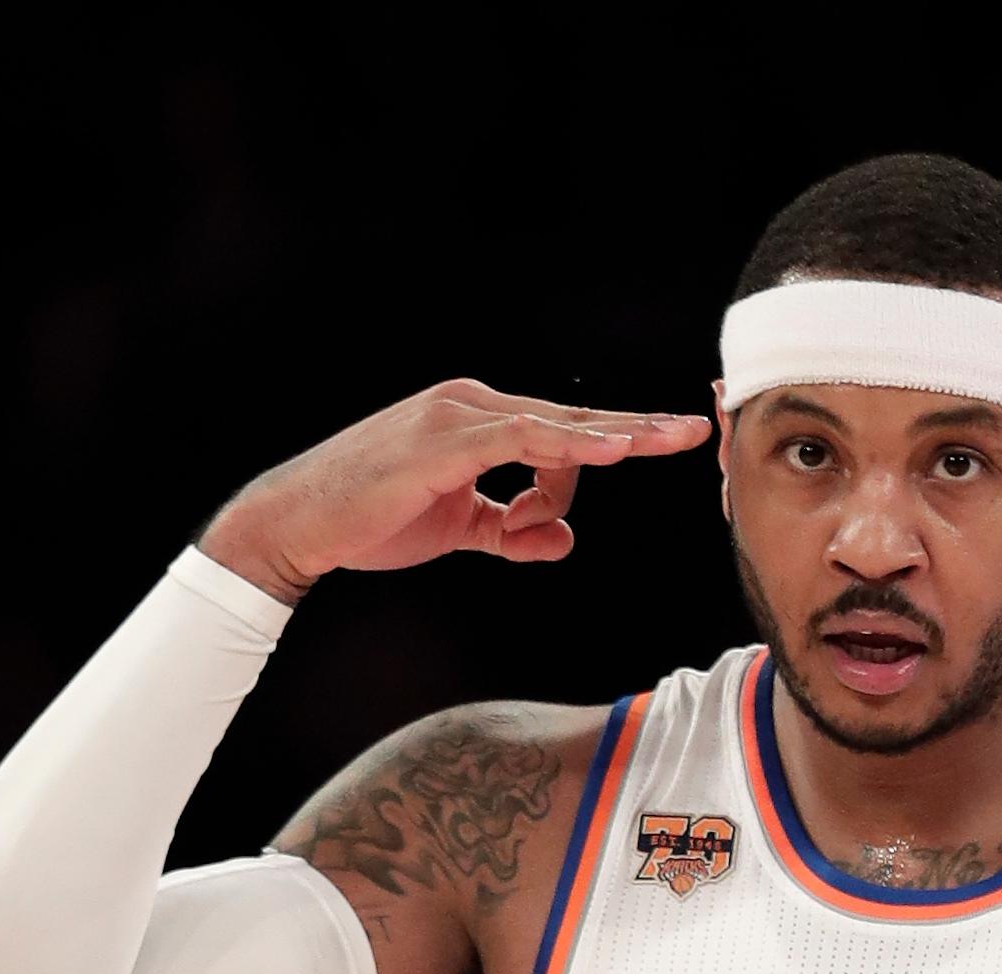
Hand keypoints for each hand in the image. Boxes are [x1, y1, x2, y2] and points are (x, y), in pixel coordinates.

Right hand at [200, 379, 711, 602]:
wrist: (304, 523)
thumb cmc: (375, 519)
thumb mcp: (461, 530)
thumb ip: (512, 530)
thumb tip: (566, 539)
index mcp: (480, 422)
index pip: (564, 436)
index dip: (619, 442)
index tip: (671, 445)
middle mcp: (473, 407)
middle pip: (571, 420)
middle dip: (636, 429)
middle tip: (697, 431)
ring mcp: (457, 418)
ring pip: (553, 425)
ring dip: (612, 436)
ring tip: (665, 443)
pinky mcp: (442, 442)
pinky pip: (517, 439)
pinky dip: (564, 445)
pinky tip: (606, 451)